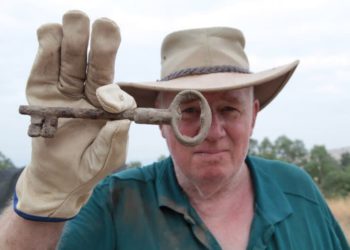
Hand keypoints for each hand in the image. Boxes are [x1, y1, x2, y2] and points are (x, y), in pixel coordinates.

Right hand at [14, 10, 134, 220]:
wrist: (57, 178)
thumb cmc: (87, 167)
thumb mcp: (107, 160)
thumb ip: (114, 141)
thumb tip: (123, 119)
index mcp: (107, 105)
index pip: (113, 87)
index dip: (111, 90)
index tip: (102, 97)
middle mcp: (87, 90)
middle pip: (95, 61)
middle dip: (101, 42)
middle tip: (105, 24)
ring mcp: (64, 86)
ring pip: (71, 54)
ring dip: (74, 35)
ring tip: (75, 19)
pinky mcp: (40, 87)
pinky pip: (45, 62)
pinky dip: (48, 44)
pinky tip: (52, 33)